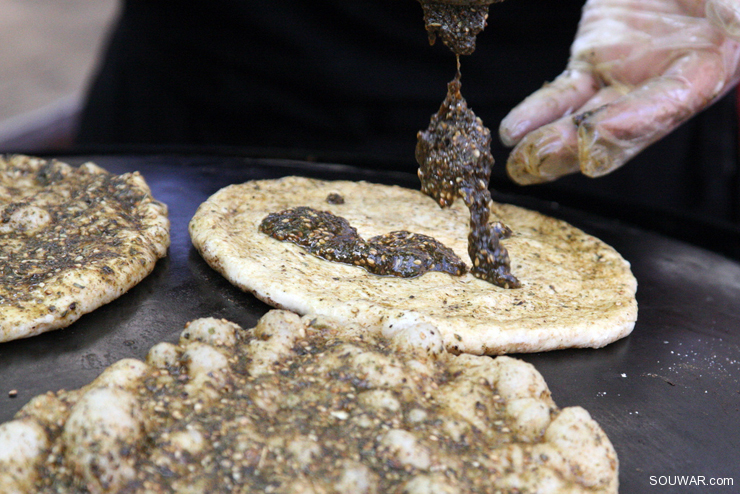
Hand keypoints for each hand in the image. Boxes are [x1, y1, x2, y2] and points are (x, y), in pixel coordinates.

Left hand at [499, 0, 739, 183]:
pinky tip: (513, 132)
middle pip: (617, 128)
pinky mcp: (591, 65)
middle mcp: (657, 88)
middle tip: (541, 162)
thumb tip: (733, 23)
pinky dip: (537, 113)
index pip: (665, 106)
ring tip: (519, 162)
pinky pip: (561, 94)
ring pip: (582, 119)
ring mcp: (620, 80)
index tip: (594, 136)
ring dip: (550, 142)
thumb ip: (729, 7)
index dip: (631, 124)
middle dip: (577, 148)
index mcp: (703, 73)